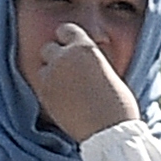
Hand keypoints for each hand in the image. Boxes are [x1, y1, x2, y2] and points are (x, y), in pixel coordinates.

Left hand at [30, 24, 136, 140]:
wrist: (109, 130)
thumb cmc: (119, 105)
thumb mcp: (109, 72)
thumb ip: (92, 62)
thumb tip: (84, 64)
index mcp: (84, 47)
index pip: (65, 30)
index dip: (68, 40)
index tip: (72, 51)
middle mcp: (64, 57)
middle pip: (49, 48)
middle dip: (56, 57)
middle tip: (68, 72)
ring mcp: (51, 76)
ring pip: (42, 68)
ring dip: (50, 74)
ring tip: (65, 89)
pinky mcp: (44, 95)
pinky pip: (41, 86)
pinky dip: (49, 91)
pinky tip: (63, 101)